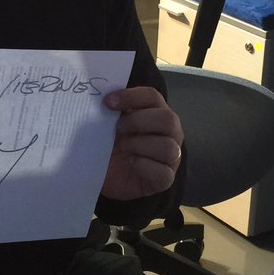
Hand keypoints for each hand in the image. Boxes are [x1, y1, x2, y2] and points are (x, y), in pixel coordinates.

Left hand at [100, 87, 182, 202]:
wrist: (103, 174)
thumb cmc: (110, 144)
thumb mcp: (107, 123)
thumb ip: (111, 109)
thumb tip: (102, 95)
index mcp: (156, 112)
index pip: (153, 96)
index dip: (131, 97)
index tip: (108, 102)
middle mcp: (170, 132)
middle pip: (167, 119)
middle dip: (137, 121)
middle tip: (117, 128)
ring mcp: (171, 157)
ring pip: (168, 147)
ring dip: (139, 145)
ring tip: (122, 147)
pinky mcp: (165, 179)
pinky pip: (163, 172)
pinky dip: (143, 166)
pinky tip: (130, 162)